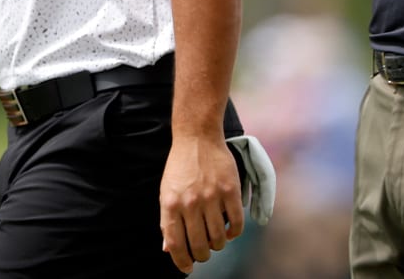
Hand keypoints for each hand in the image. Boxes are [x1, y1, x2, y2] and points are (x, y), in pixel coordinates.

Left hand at [159, 135, 244, 273]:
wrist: (197, 138)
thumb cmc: (180, 168)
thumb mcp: (166, 193)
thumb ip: (167, 222)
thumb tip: (169, 250)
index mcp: (171, 205)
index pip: (176, 245)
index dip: (182, 262)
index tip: (187, 268)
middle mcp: (190, 203)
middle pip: (199, 245)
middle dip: (202, 256)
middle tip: (204, 254)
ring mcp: (211, 196)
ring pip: (219, 237)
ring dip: (218, 245)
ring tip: (217, 241)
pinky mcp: (230, 190)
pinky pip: (236, 222)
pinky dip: (234, 233)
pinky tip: (230, 231)